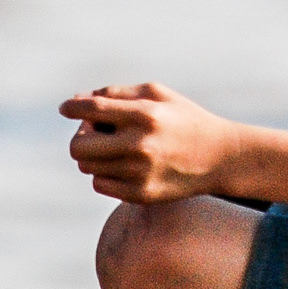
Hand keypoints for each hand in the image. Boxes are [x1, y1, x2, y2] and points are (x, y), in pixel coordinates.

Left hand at [60, 83, 238, 203]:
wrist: (221, 157)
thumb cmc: (185, 119)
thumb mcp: (158, 94)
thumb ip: (116, 94)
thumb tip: (77, 102)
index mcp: (145, 115)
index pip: (92, 110)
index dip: (72, 108)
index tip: (66, 108)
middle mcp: (140, 145)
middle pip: (77, 147)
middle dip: (81, 137)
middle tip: (97, 133)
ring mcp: (140, 173)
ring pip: (87, 166)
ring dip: (94, 156)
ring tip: (115, 148)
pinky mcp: (141, 194)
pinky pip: (100, 184)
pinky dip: (106, 174)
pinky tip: (125, 166)